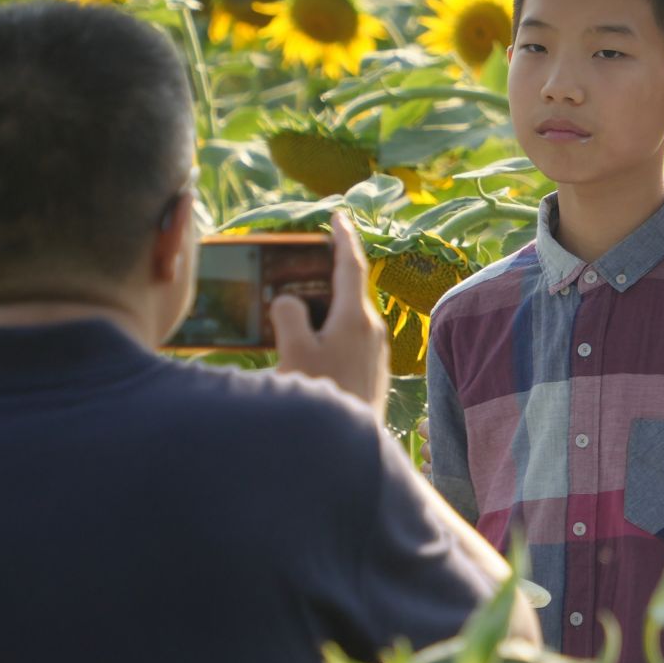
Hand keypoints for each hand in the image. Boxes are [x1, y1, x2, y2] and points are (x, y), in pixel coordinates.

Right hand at [273, 213, 390, 417]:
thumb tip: (289, 303)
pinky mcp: (373, 371)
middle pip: (348, 289)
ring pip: (348, 315)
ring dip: (327, 306)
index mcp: (355, 317)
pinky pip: (351, 338)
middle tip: (305, 263)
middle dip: (328, 274)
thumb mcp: (294, 351)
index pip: (350, 264)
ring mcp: (376, 351)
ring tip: (298, 306)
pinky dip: (331, 330)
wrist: (351, 446)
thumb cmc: (324, 396)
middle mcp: (372, 329)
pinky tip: (311, 344)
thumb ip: (288, 315)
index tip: (338, 216)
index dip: (342, 237)